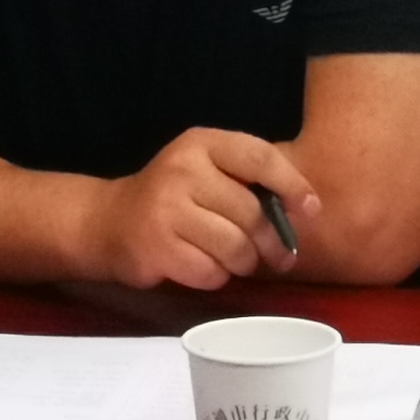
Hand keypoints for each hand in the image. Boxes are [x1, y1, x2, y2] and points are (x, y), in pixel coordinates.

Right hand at [87, 128, 315, 290]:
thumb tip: (305, 209)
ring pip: (235, 247)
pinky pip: (211, 272)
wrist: (108, 222)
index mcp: (201, 143)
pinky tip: (202, 265)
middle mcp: (183, 169)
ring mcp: (166, 208)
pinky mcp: (157, 247)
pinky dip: (215, 276)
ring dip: (243, 262)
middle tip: (279, 257)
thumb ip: (247, 180)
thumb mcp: (205, 170)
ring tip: (234, 259)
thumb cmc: (173, 197)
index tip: (311, 209)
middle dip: (272, 241)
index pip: (260, 157)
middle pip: (252, 212)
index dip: (292, 184)